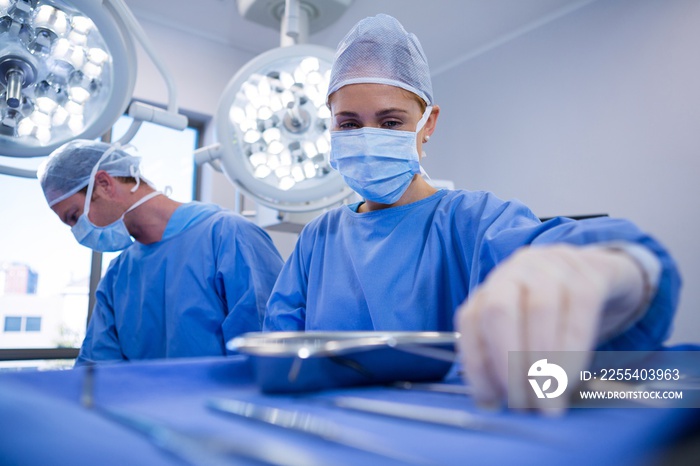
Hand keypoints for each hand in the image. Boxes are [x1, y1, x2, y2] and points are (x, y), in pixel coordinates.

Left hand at [455, 244, 645, 412]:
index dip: (475, 363)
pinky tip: (570, 378)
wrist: (606, 274)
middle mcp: (516, 272)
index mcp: (493, 288)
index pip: (471, 320)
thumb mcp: (528, 329)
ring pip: (540, 311)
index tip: (489, 400)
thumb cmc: (560, 312)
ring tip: (548, 400)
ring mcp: (553, 268)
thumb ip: (508, 359)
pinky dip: (572, 350)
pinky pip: (580, 311)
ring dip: (542, 364)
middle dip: (505, 361)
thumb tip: (493, 402)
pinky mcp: (592, 274)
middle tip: (520, 401)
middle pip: (499, 311)